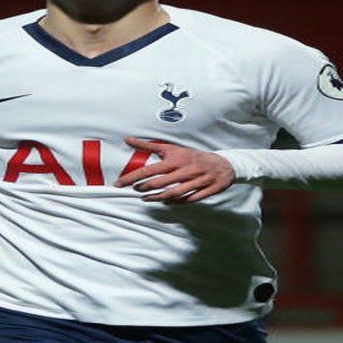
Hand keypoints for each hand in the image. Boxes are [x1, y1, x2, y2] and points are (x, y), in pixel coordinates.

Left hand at [114, 137, 234, 202]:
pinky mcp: (206, 191)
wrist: (223, 164)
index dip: (133, 177)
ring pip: (174, 194)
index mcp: (176, 159)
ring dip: (157, 198)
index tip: (120, 183)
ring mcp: (197, 182)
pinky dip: (176, 203)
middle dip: (144, 188)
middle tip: (134, 190)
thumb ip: (148, 146)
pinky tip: (165, 202)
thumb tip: (127, 139)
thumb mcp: (171, 149)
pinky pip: (189, 200)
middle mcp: (186, 170)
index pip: (150, 169)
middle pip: (160, 183)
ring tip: (145, 198)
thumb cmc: (192, 156)